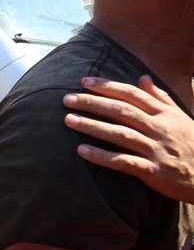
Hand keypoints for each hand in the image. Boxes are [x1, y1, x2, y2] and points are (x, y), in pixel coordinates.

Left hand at [63, 75, 193, 203]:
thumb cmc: (193, 145)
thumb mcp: (181, 118)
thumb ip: (161, 98)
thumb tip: (143, 77)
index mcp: (165, 114)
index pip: (132, 94)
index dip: (107, 86)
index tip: (84, 81)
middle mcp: (159, 128)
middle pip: (122, 111)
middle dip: (93, 103)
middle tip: (67, 99)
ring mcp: (156, 150)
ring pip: (120, 134)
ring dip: (92, 126)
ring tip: (68, 120)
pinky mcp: (154, 172)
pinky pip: (124, 162)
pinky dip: (102, 156)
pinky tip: (81, 151)